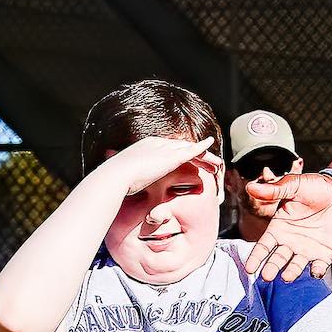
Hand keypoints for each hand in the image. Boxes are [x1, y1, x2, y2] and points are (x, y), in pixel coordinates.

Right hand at [102, 135, 216, 194]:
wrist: (116, 176)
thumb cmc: (116, 180)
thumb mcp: (123, 177)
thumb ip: (129, 179)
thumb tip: (125, 187)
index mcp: (145, 146)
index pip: (168, 148)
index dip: (180, 154)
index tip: (188, 161)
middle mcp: (156, 143)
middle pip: (181, 146)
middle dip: (196, 153)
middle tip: (208, 162)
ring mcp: (164, 149)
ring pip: (190, 149)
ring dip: (204, 155)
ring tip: (216, 164)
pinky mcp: (171, 157)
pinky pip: (191, 150)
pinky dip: (202, 148)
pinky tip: (210, 146)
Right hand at [245, 168, 331, 281]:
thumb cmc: (315, 187)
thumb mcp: (294, 186)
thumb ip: (274, 190)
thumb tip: (251, 187)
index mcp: (279, 228)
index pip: (264, 246)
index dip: (256, 257)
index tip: (249, 268)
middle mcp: (290, 242)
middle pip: (277, 259)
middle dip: (271, 268)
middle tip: (266, 276)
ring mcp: (307, 249)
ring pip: (295, 266)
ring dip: (291, 272)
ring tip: (286, 277)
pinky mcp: (324, 254)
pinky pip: (319, 266)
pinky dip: (317, 271)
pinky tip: (315, 272)